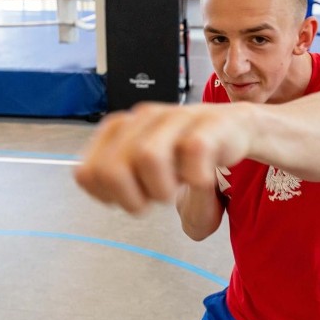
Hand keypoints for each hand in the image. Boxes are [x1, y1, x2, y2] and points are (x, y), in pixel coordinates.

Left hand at [74, 102, 251, 213]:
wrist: (233, 129)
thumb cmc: (185, 153)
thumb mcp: (143, 166)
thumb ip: (112, 176)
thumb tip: (86, 180)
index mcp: (121, 128)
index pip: (87, 172)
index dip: (105, 196)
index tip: (126, 199)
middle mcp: (144, 119)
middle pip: (113, 169)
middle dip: (131, 198)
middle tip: (150, 201)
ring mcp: (176, 119)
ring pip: (149, 156)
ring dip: (161, 188)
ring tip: (175, 189)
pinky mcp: (209, 125)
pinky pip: (195, 150)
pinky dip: (196, 176)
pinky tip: (200, 179)